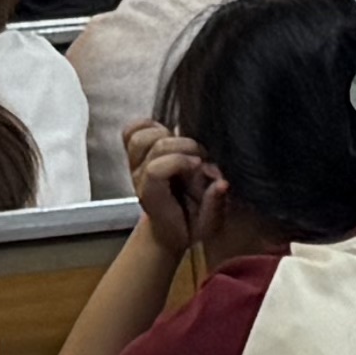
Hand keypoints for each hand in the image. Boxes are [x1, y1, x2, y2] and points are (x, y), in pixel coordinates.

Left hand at [121, 120, 217, 257]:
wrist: (167, 229)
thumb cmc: (188, 226)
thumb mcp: (206, 227)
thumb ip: (214, 206)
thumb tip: (222, 183)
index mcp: (153, 199)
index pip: (155, 170)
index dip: (179, 161)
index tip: (200, 165)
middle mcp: (139, 179)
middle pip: (154, 147)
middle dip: (183, 146)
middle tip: (201, 157)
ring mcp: (134, 165)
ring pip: (141, 136)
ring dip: (168, 134)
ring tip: (185, 146)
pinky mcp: (135, 153)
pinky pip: (132, 130)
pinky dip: (150, 125)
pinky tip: (168, 133)